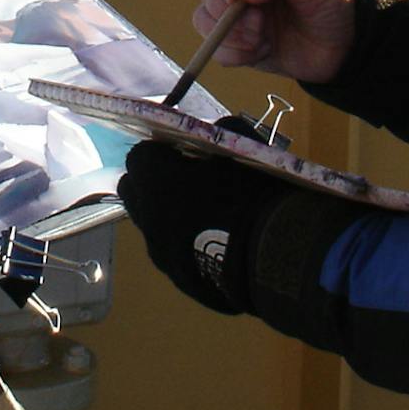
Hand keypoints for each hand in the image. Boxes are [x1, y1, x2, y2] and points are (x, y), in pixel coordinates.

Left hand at [118, 141, 289, 314]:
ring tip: (203, 215)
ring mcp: (161, 253)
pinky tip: (214, 244)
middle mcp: (148, 218)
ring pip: (150, 226)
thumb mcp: (242, 149)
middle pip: (134, 192)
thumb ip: (219, 133)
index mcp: (156, 180)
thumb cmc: (254, 194)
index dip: (160, 152)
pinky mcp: (179, 278)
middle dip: (152, 182)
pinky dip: (185, 245)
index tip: (181, 152)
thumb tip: (213, 131)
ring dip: (167, 216)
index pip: (139, 156)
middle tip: (185, 180)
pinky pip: (172, 254)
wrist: (274, 256)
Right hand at [192, 0, 355, 82]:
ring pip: (205, 22)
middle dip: (230, 14)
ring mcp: (235, 16)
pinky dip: (237, 54)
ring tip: (264, 39)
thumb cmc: (330, 1)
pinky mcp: (237, 43)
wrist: (343, 43)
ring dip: (232, 36)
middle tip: (260, 24)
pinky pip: (218, 50)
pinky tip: (264, 50)